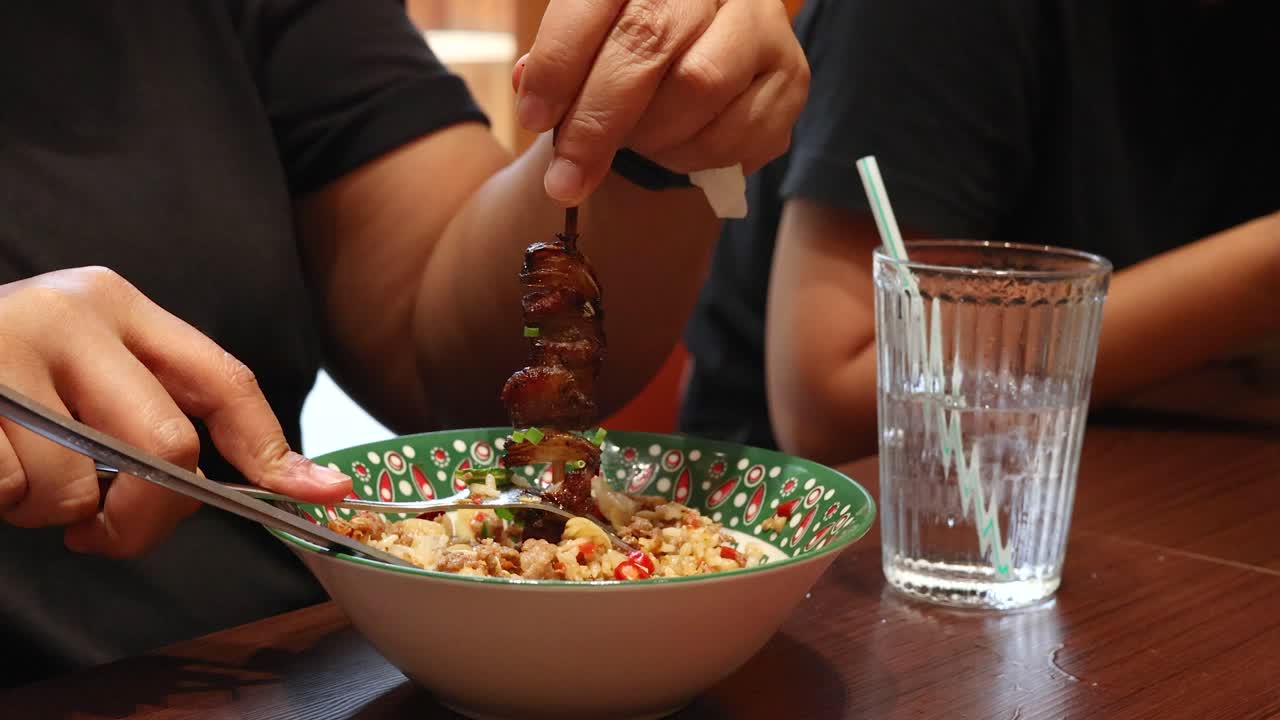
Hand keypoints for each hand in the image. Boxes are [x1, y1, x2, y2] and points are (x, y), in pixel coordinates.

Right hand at [0, 267, 350, 556]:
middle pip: (164, 444)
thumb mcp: (82, 372)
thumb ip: (150, 413)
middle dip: (146, 515)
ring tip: (20, 480)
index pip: (223, 379)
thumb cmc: (0, 378)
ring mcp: (4, 349)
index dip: (272, 446)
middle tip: (105, 531)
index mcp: (117, 305)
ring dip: (55, 513)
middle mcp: (68, 312)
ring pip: (78, 483)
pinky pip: (6, 489)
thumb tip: (271, 483)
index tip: (320, 492)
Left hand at [513, 0, 808, 204]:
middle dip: (598, 122)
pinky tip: (677, 151)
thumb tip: (533, 92)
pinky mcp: (792, 74)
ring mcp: (761, 21)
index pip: (595, 1)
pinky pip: (738, 131)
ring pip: (699, 86)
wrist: (707, 51)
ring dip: (652, 136)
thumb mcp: (591, 39)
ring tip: (635, 146)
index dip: (559, 63)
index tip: (534, 119)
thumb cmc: (634, 47)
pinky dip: (694, 157)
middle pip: (649, 41)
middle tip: (566, 180)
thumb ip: (561, 61)